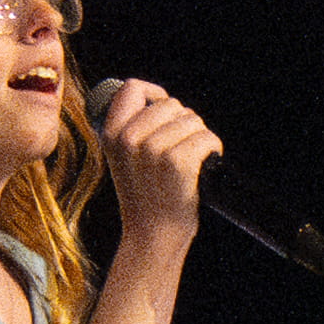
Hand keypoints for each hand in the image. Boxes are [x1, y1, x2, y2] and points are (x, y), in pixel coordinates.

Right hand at [91, 77, 219, 240]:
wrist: (152, 235)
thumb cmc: (145, 197)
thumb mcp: (123, 157)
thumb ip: (132, 127)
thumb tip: (159, 98)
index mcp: (110, 133)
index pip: (132, 88)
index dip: (155, 94)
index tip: (166, 112)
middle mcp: (128, 138)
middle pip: (171, 103)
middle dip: (183, 121)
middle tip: (181, 148)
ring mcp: (152, 149)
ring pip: (192, 119)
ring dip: (199, 136)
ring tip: (191, 159)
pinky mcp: (177, 162)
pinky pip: (207, 137)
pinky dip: (214, 148)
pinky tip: (206, 163)